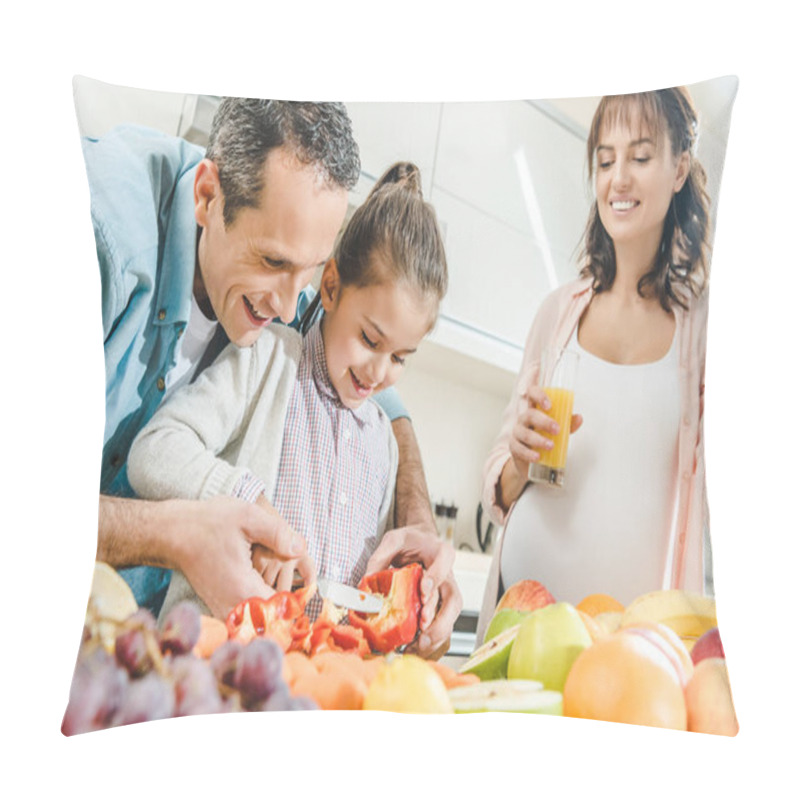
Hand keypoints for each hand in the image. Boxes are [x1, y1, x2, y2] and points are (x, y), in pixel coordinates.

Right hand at [171, 495, 308, 618]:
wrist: (173, 532)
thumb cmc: (208, 523)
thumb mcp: (248, 517)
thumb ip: (278, 533)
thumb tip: (301, 548)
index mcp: (243, 588)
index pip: (281, 613)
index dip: (300, 604)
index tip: (310, 591)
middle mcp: (232, 606)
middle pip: (272, 624)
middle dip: (290, 610)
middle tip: (304, 593)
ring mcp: (223, 610)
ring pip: (258, 624)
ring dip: (276, 612)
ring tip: (289, 593)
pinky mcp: (219, 608)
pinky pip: (246, 619)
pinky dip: (261, 610)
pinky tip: (270, 593)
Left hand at [365, 524, 462, 659]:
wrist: (420, 542)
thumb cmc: (410, 541)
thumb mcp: (393, 539)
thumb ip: (381, 556)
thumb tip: (366, 581)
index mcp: (441, 553)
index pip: (443, 567)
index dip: (434, 580)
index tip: (422, 592)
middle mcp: (449, 575)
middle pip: (452, 599)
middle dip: (439, 618)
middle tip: (422, 628)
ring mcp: (447, 593)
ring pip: (450, 616)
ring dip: (436, 633)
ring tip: (418, 646)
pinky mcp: (441, 607)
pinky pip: (443, 625)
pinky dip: (432, 639)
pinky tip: (416, 648)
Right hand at [508, 385, 582, 484]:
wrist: (530, 459)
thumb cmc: (543, 438)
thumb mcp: (557, 430)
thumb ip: (567, 424)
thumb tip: (578, 418)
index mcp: (534, 409)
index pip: (531, 394)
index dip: (538, 395)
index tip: (549, 405)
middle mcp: (523, 419)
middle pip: (530, 415)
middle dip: (544, 422)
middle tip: (557, 429)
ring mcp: (517, 432)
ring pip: (524, 433)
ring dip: (538, 439)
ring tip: (550, 446)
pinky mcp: (513, 447)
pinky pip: (518, 448)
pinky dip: (528, 453)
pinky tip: (537, 457)